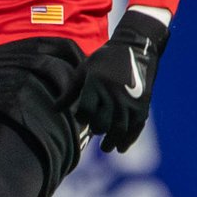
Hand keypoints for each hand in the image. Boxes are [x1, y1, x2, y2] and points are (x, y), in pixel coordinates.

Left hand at [71, 8, 169, 152]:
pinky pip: (135, 127)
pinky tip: (121, 148)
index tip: (81, 118)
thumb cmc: (105, 59)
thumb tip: (54, 109)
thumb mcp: (85, 69)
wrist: (136, 48)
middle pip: (103, 122)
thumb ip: (70, 91)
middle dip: (97, 130)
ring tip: (106, 148)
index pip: (85, 110)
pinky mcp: (142, 104)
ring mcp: (129, 100)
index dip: (81, 118)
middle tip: (95, 132)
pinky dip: (128, 140)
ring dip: (112, 142)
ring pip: (119, 129)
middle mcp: (113, 93)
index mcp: (96, 83)